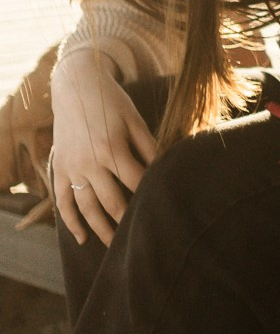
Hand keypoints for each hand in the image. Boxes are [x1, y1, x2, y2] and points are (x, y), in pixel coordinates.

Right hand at [49, 50, 156, 246]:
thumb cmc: (112, 102)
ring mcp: (71, 167)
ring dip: (101, 229)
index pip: (136, 183)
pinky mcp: (58, 168)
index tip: (165, 214)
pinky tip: (82, 238)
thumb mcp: (135, 120)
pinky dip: (70, 222)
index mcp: (112, 148)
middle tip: (144, 240)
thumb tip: (165, 170)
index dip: (150, 199)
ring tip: (116, 247)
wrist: (75, 86)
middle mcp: (89, 162)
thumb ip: (149, 147)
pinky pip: (62, 201)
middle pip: (111, 202)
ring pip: (86, 207)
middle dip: (128, 222)